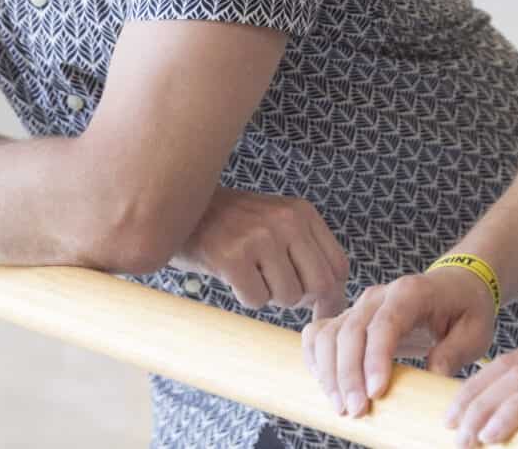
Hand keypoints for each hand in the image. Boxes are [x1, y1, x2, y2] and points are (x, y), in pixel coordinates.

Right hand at [172, 188, 350, 317]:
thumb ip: (307, 254)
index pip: (339, 267)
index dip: (330, 295)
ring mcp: (259, 236)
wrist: (179, 210)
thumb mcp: (277, 224)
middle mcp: (286, 220)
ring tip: (250, 273)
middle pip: (320, 286)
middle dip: (301, 300)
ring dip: (269, 297)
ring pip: (288, 297)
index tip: (315, 307)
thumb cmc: (233, 226)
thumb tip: (334, 305)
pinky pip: (256, 301)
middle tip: (275, 289)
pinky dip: (245, 297)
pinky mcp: (232, 256)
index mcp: (302, 212)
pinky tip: (232, 275)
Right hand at [303, 265, 495, 418]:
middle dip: (348, 374)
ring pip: (329, 333)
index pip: (385, 324)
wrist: (456, 286)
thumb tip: (432, 375)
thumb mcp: (475, 331)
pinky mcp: (350, 317)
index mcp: (411, 293)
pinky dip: (315, 357)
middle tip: (355, 410)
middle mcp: (379, 295)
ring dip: (328, 372)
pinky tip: (323, 383)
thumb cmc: (466, 309)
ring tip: (340, 406)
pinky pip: (319, 332)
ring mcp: (360, 306)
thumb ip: (455, 352)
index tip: (374, 393)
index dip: (375, 358)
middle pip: (350, 331)